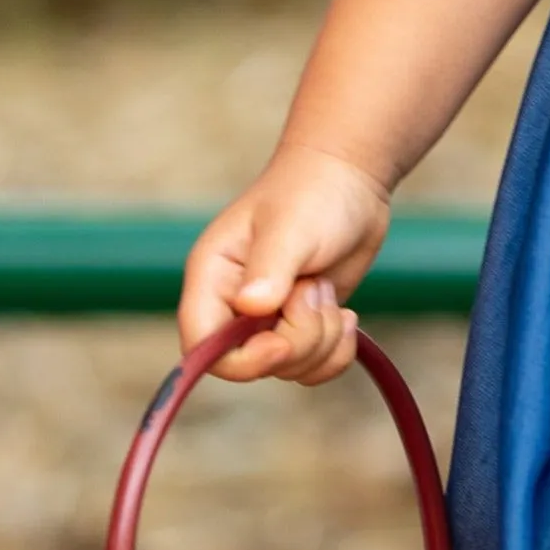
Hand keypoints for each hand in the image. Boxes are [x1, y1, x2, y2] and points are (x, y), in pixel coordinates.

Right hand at [178, 144, 393, 385]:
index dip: (241, 360)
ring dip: (323, 339)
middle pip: (254, 365)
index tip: (281, 343)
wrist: (348, 180)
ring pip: (290, 369)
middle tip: (315, 289)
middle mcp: (233, 307)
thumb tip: (251, 307)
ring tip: (326, 289)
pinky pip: (315, 367)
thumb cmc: (311, 194)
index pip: (201, 348)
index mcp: (212, 280)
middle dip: (298, 340)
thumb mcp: (290, 228)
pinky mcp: (300, 326)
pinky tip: (346, 315)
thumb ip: (270, 268)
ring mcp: (268, 320)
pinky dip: (337, 350)